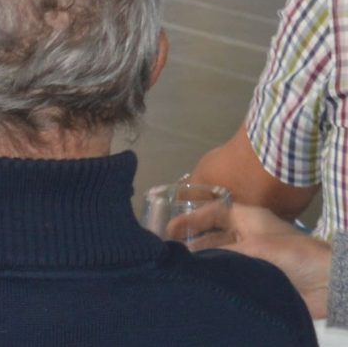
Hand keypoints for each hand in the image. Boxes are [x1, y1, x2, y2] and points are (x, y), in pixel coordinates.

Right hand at [175, 202, 330, 316]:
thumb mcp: (253, 246)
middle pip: (213, 234)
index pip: (213, 212)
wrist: (324, 281)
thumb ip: (221, 251)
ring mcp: (253, 255)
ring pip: (220, 254)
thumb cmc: (290, 253)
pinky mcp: (257, 275)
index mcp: (248, 218)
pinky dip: (215, 273)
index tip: (167, 228)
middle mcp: (248, 234)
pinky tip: (201, 280)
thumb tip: (192, 258)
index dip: (190, 218)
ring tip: (181, 266)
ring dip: (202, 258)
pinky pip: (230, 271)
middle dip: (191, 240)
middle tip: (169, 249)